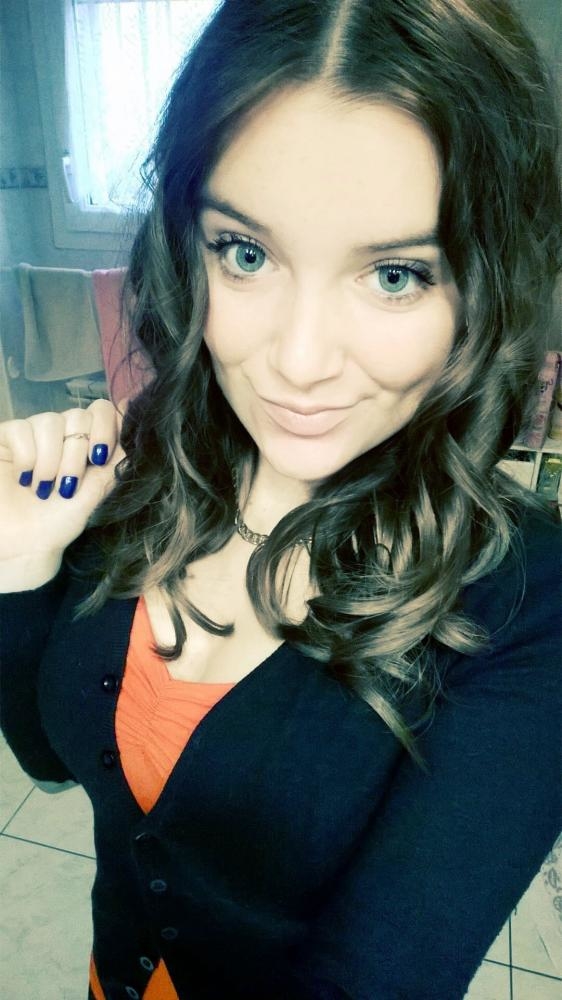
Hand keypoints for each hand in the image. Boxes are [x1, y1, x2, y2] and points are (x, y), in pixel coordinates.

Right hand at [0, 399, 124, 588]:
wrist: (24, 546)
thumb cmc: (59, 523)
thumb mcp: (96, 494)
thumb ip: (115, 463)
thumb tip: (136, 434)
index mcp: (86, 444)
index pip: (102, 411)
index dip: (105, 428)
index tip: (100, 458)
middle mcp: (61, 434)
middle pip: (79, 416)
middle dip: (77, 455)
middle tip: (67, 487)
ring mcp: (32, 434)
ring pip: (50, 422)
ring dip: (52, 460)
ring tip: (43, 489)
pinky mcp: (6, 439)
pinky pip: (21, 430)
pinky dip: (27, 457)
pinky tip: (24, 479)